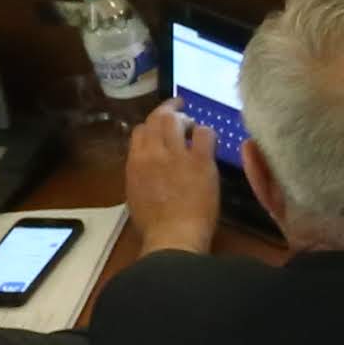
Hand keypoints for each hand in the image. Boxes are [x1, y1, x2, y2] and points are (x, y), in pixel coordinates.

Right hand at [120, 104, 220, 255]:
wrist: (172, 236)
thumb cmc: (153, 225)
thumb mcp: (135, 195)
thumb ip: (140, 173)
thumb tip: (147, 164)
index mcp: (135, 162)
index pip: (140, 130)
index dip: (151, 126)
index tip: (160, 128)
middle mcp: (153, 153)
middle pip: (157, 119)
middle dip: (168, 110)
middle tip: (179, 108)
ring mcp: (177, 155)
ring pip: (177, 120)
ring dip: (186, 119)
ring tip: (193, 126)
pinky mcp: (200, 161)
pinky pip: (204, 133)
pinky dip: (206, 132)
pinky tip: (208, 141)